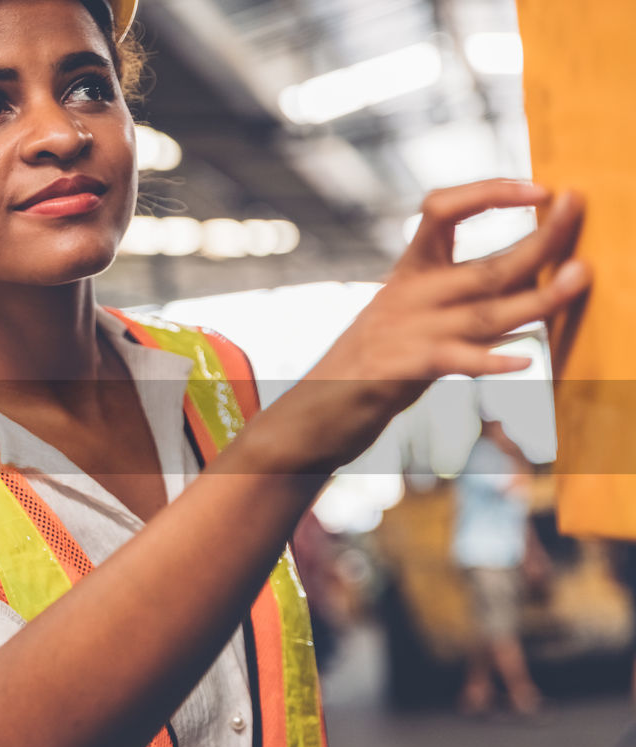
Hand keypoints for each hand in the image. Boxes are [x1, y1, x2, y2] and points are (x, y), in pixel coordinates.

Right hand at [302, 179, 588, 466]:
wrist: (311, 413)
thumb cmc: (365, 369)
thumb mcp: (403, 321)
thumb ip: (451, 299)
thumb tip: (518, 281)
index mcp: (405, 275)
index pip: (441, 210)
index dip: (488, 192)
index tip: (538, 188)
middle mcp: (405, 296)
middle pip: (484, 265)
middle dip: (540, 239)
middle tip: (578, 211)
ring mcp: (403, 332)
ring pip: (484, 311)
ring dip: (538, 297)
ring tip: (578, 278)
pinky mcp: (400, 370)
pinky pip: (455, 360)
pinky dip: (490, 360)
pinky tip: (524, 359)